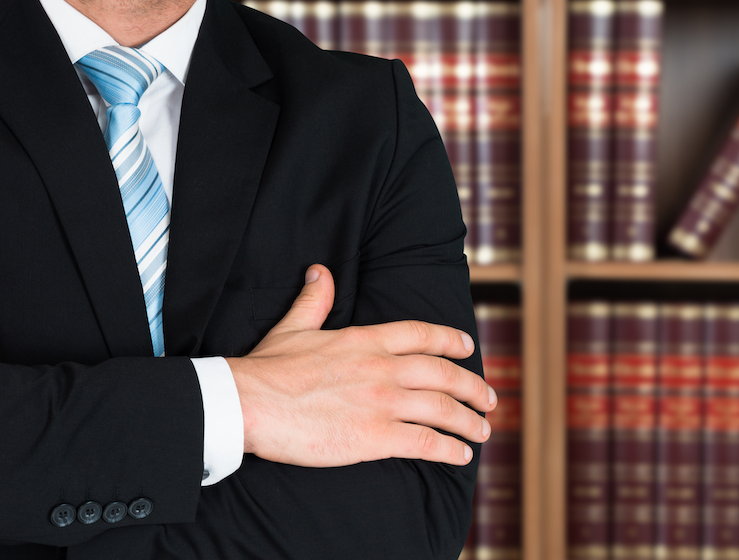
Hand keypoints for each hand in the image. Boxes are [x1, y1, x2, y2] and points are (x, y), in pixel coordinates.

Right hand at [227, 264, 495, 467]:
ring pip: (443, 410)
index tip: (470, 350)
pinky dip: (450, 449)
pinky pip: (426, 443)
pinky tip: (461, 456)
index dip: (452, 342)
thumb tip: (320, 272)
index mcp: (367, 340)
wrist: (248, 403)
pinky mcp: (375, 437)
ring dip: (470, 422)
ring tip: (483, 432)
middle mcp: (383, 369)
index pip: (423, 336)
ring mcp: (382, 403)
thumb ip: (315, 300)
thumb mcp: (294, 327)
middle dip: (474, 388)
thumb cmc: (267, 369)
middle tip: (490, 400)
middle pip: (445, 375)